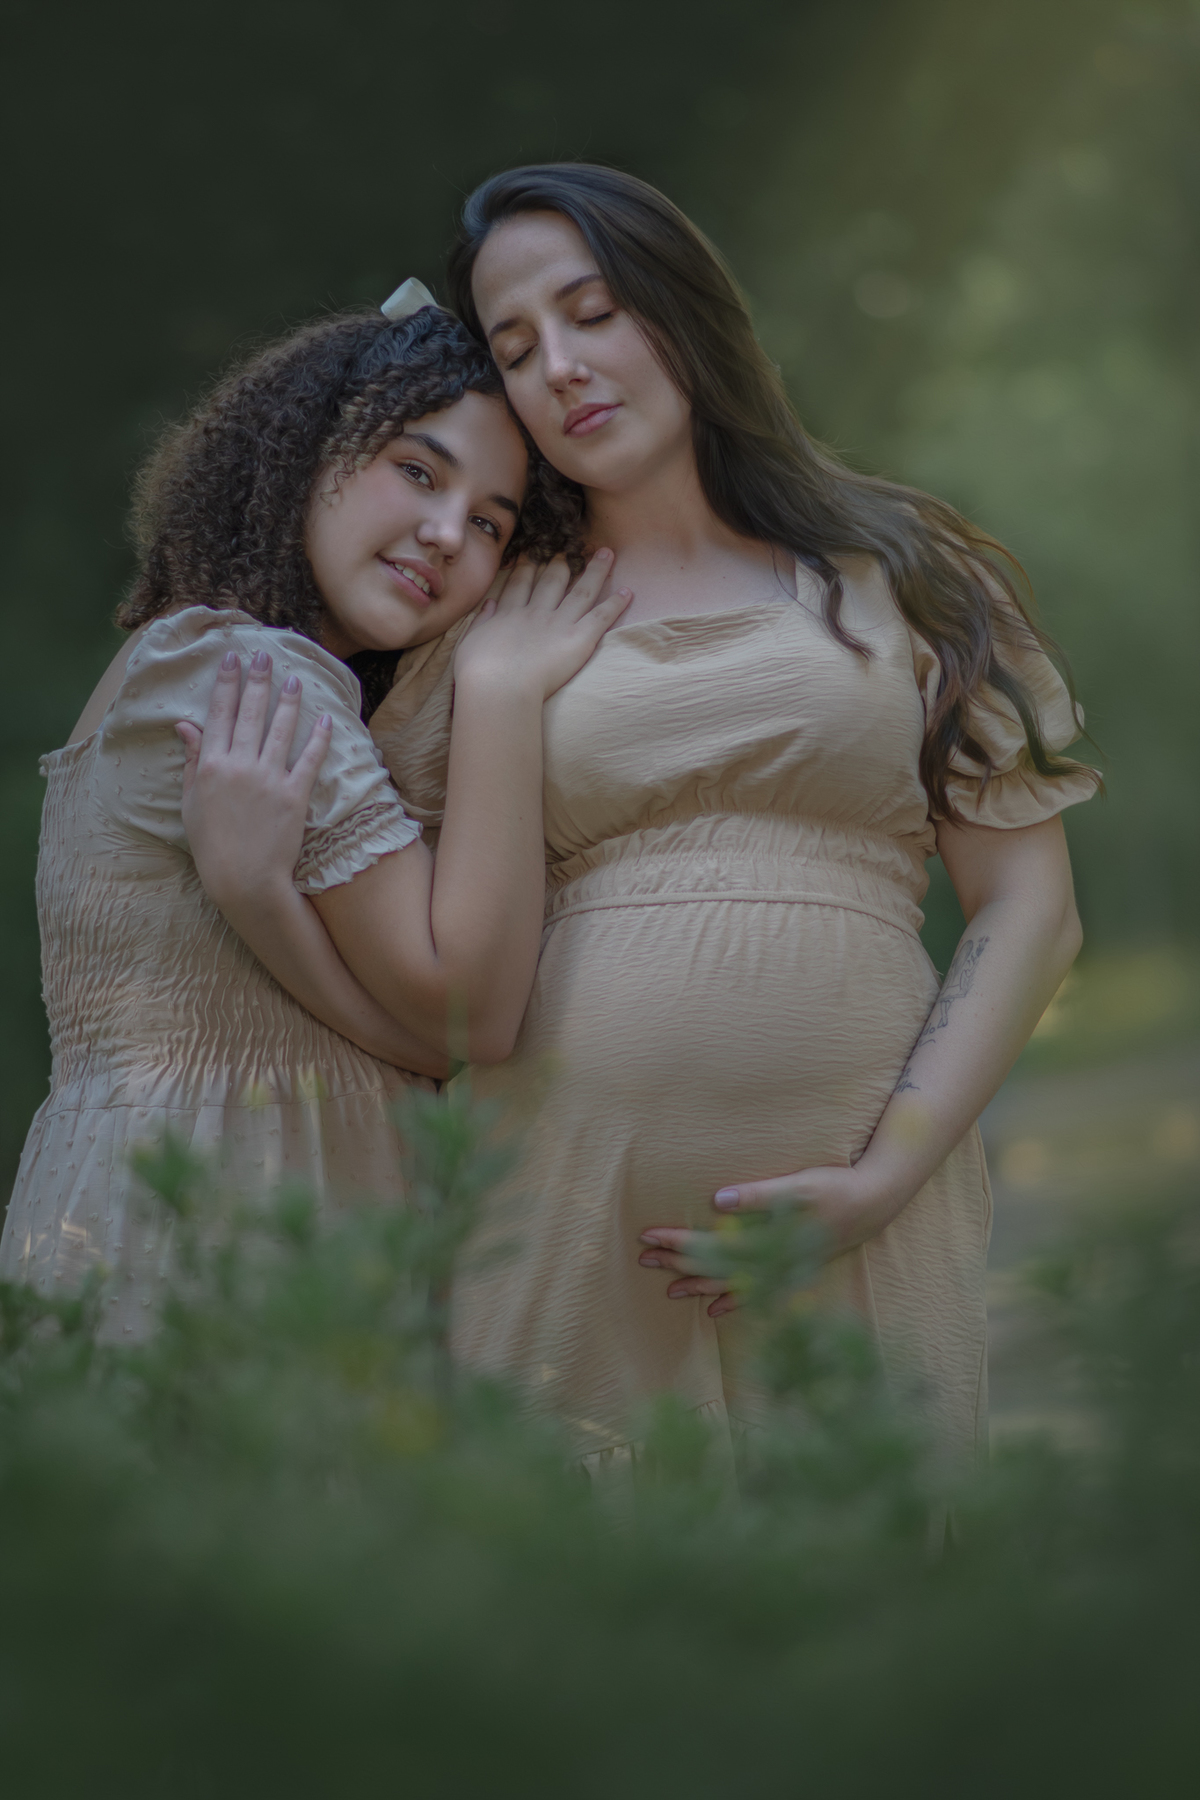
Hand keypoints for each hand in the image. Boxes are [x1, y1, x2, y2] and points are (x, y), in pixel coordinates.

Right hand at [177, 649, 331, 907]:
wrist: (243, 879)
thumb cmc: (212, 845)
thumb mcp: (191, 802)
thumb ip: (192, 761)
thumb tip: (186, 725)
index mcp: (210, 766)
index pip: (219, 714)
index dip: (226, 683)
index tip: (232, 659)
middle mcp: (239, 765)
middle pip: (249, 713)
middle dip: (257, 680)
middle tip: (264, 655)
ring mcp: (268, 779)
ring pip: (280, 729)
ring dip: (288, 700)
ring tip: (296, 678)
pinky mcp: (294, 795)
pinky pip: (309, 759)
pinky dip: (319, 737)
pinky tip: (326, 718)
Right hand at [453, 550, 631, 700]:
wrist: (498, 688)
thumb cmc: (478, 674)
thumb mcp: (469, 642)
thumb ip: (481, 620)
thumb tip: (489, 603)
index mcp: (509, 614)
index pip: (521, 584)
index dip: (529, 567)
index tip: (534, 553)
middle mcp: (536, 612)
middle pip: (553, 580)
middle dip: (562, 562)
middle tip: (570, 548)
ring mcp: (559, 623)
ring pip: (582, 590)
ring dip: (596, 571)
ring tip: (607, 553)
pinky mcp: (579, 638)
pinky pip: (601, 616)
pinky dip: (615, 604)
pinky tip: (628, 591)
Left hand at [638, 1164, 909, 1317]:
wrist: (874, 1204)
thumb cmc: (834, 1188)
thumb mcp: (799, 1185)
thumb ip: (758, 1195)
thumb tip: (718, 1201)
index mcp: (765, 1238)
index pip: (709, 1243)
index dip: (677, 1240)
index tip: (647, 1234)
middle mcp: (769, 1260)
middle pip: (713, 1266)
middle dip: (677, 1262)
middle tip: (642, 1258)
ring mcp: (781, 1269)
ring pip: (730, 1283)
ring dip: (699, 1284)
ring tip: (669, 1289)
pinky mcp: (791, 1269)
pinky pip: (757, 1292)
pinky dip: (734, 1301)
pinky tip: (716, 1310)